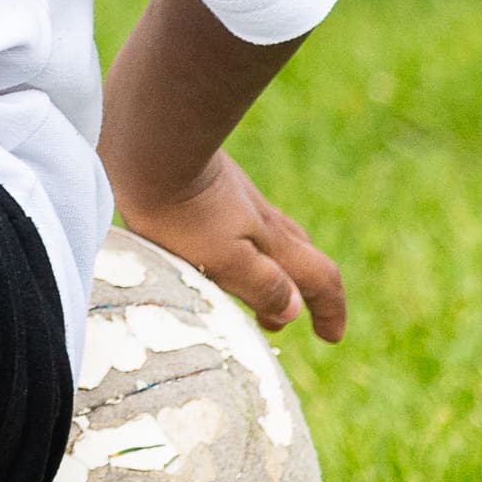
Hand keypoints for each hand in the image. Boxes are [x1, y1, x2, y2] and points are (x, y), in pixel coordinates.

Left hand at [118, 147, 345, 340]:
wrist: (150, 144)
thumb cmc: (182, 211)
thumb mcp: (224, 259)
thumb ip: (261, 285)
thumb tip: (294, 311)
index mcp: (273, 241)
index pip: (320, 278)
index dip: (330, 310)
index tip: (331, 337)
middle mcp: (262, 217)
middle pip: (299, 257)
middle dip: (298, 293)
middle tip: (274, 324)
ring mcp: (236, 197)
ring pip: (268, 238)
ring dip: (267, 269)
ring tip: (242, 292)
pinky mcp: (208, 183)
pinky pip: (238, 222)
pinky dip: (239, 246)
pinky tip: (209, 246)